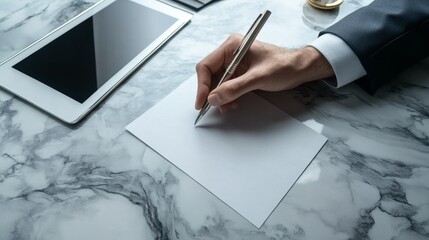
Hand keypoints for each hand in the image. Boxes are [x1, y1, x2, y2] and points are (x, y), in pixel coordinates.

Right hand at [195, 34, 333, 111]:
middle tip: (212, 108)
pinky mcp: (241, 73)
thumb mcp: (258, 78)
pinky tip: (233, 104)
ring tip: (227, 107)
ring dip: (220, 97)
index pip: (207, 66)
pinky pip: (228, 86)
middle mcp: (231, 53)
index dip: (203, 85)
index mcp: (232, 46)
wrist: (301, 69)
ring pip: (218, 83)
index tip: (202, 102)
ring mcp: (236, 64)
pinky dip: (228, 97)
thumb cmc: (284, 66)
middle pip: (210, 75)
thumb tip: (213, 98)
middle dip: (211, 93)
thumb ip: (235, 88)